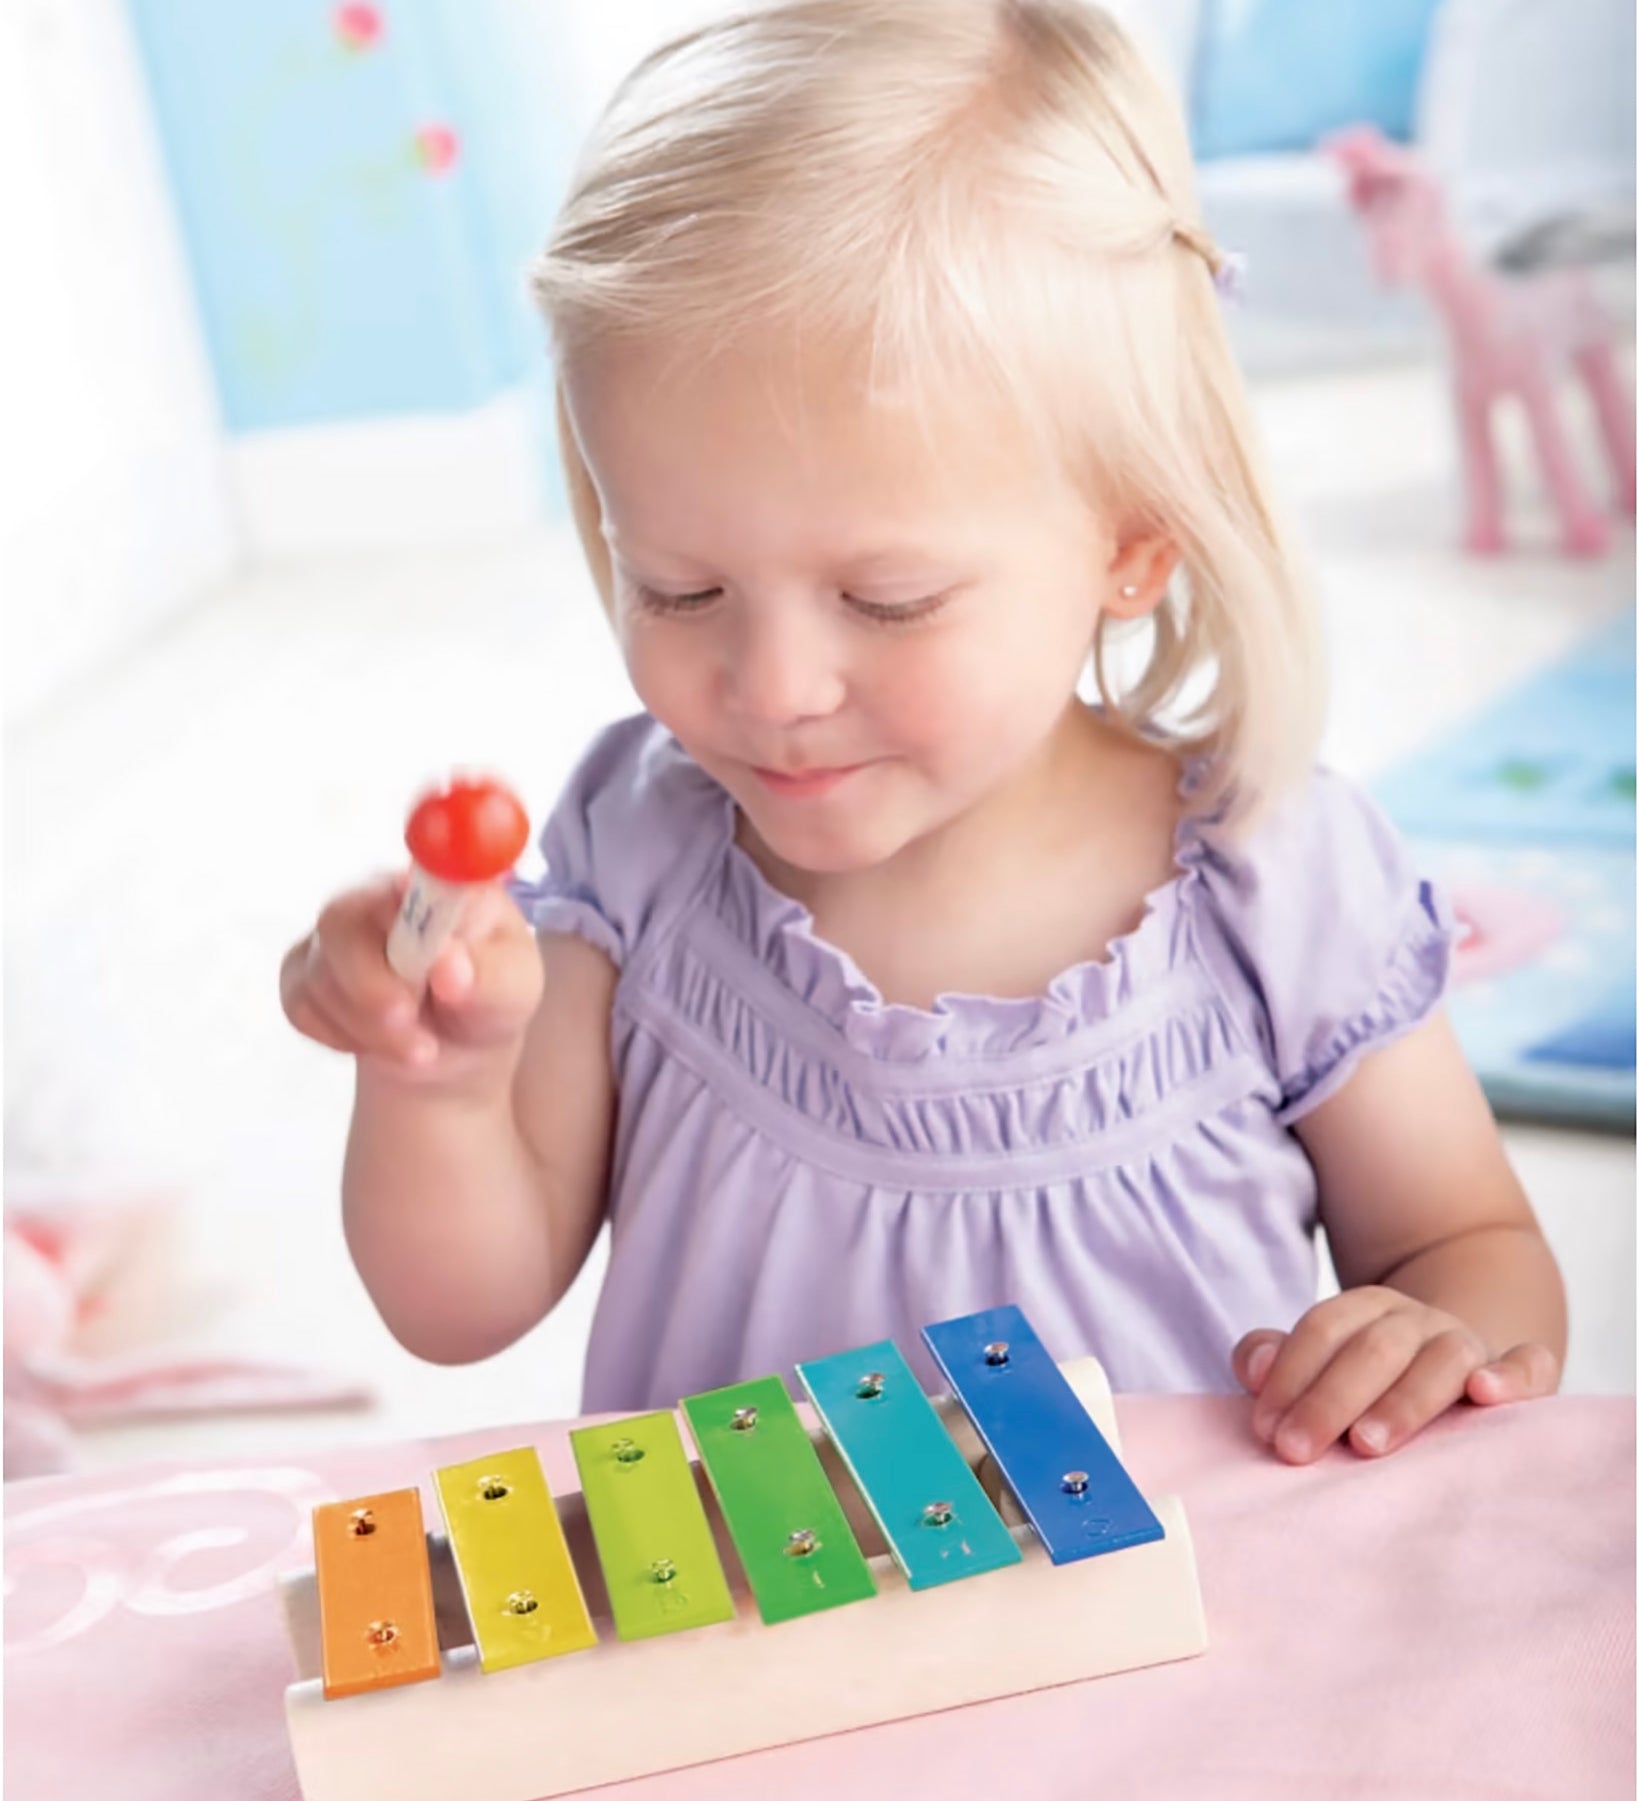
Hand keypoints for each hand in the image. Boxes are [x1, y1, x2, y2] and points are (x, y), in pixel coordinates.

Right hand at [280, 873, 543, 1085]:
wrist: (452, 1046)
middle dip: (371, 984)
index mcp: (438, 883)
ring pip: (320, 975)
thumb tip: (450, 965)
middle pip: (342, 919)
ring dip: (369, 1026)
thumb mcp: (513, 991)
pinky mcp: (305, 971)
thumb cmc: (489, 998)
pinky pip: (300, 1005)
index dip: (406, 886)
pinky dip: (340, 1036)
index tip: (412, 913)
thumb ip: (489, 977)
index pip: (411, 861)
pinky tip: (378, 1040)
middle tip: (407, 1020)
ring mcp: (338, 932)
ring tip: (421, 1047)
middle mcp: (379, 895)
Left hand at [1233, 1286, 1559, 1462]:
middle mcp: (1418, 1321)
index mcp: (1366, 1310)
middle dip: (1330, 1399)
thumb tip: (1254, 1368)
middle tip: (1297, 1450)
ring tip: (1367, 1443)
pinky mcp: (1519, 1371)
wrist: (1462, 1361)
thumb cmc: (1373, 1377)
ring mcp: (1470, 1342)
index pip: (1323, 1330)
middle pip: (1374, 1347)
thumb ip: (1276, 1358)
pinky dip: (1512, 1375)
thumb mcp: (1322, 1359)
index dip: (1290, 1376)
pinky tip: (1485, 1393)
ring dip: (1404, 1400)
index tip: (1266, 1428)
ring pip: (1443, 1358)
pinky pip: (1529, 1364)